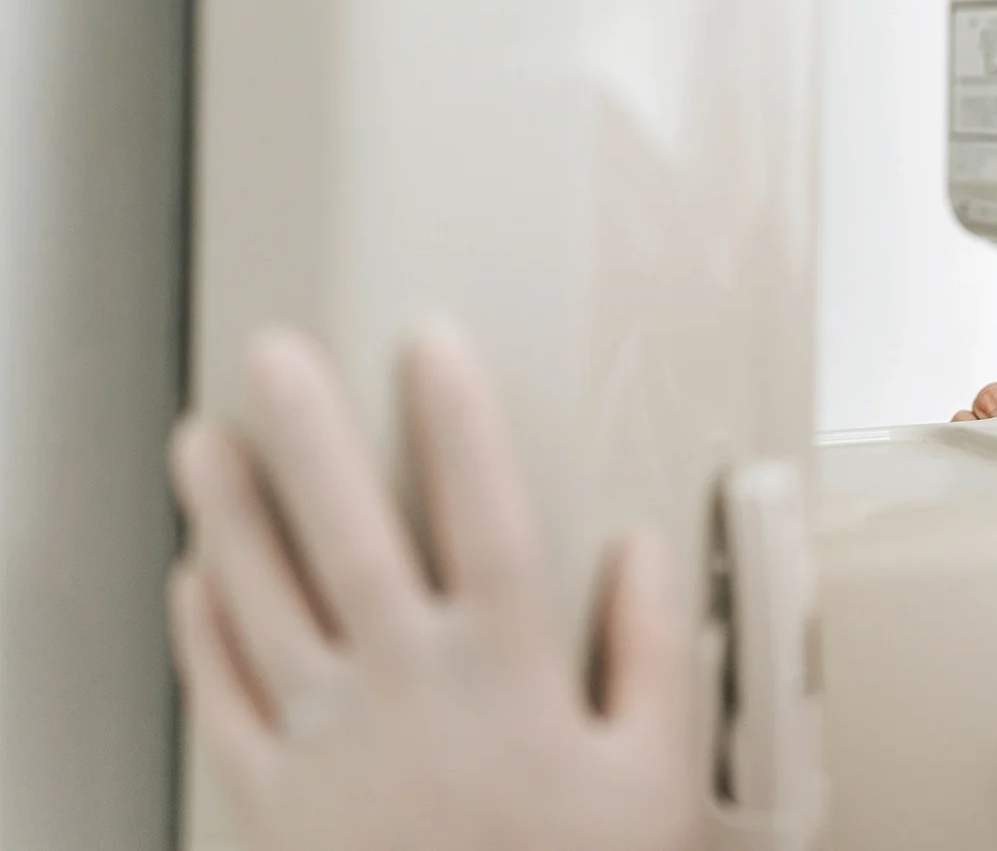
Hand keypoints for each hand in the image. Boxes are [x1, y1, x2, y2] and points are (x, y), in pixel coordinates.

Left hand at [168, 324, 702, 850]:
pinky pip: (223, 698)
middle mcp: (407, 687)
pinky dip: (199, 632)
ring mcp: (328, 743)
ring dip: (226, 513)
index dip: (456, 421)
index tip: (431, 342)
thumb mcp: (657, 778)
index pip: (482, 512)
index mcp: (510, 670)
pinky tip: (189, 582)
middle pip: (349, 531)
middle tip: (272, 355)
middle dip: (307, 432)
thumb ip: (656, 654)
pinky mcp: (272, 803)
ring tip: (201, 441)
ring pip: (262, 601)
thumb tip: (643, 549)